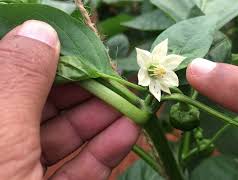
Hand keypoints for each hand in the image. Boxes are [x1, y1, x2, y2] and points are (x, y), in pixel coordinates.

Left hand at [0, 20, 139, 179]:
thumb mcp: (1, 131)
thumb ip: (19, 79)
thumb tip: (40, 31)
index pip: (13, 80)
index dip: (49, 63)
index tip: (84, 53)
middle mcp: (1, 148)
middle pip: (44, 109)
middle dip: (85, 93)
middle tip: (117, 81)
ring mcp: (24, 174)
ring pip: (66, 139)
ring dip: (102, 119)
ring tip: (132, 104)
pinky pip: (78, 170)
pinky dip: (105, 151)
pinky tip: (129, 132)